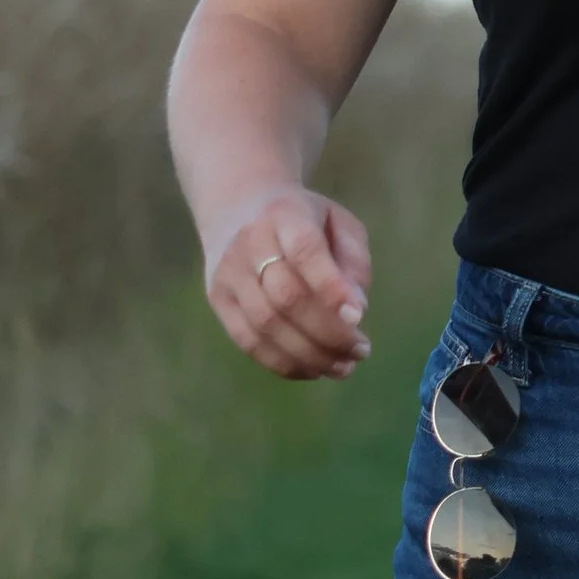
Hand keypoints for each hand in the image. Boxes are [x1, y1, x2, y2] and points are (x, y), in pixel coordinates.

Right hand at [205, 187, 371, 380]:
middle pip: (286, 296)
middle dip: (328, 332)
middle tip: (360, 351)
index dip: (331, 288)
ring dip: (309, 354)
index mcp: (285, 214)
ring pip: (266, 325)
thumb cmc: (305, 222)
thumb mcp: (339, 223)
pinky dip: (284, 363)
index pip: (305, 251)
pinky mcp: (218, 299)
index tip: (359, 318)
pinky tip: (313, 370)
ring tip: (343, 367)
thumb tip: (356, 311)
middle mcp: (249, 242)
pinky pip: (248, 342)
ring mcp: (229, 272)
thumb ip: (354, 261)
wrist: (239, 208)